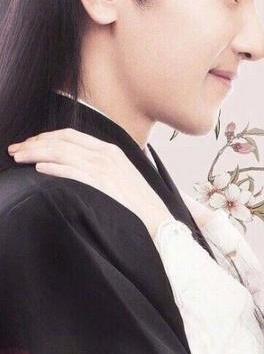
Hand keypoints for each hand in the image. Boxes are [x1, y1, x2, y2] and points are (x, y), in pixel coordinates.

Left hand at [7, 128, 172, 238]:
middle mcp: (107, 155)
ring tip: (19, 158)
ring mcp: (105, 169)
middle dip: (35, 143)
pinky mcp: (103, 185)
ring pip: (63, 154)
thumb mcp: (121, 174)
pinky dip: (55, 169)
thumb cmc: (138, 201)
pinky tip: (40, 170)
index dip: (47, 136)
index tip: (30, 142)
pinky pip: (73, 173)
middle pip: (63, 142)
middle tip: (15, 149)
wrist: (157, 218)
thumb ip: (100, 165)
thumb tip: (74, 163)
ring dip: (37, 153)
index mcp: (111, 150)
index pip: (71, 135)